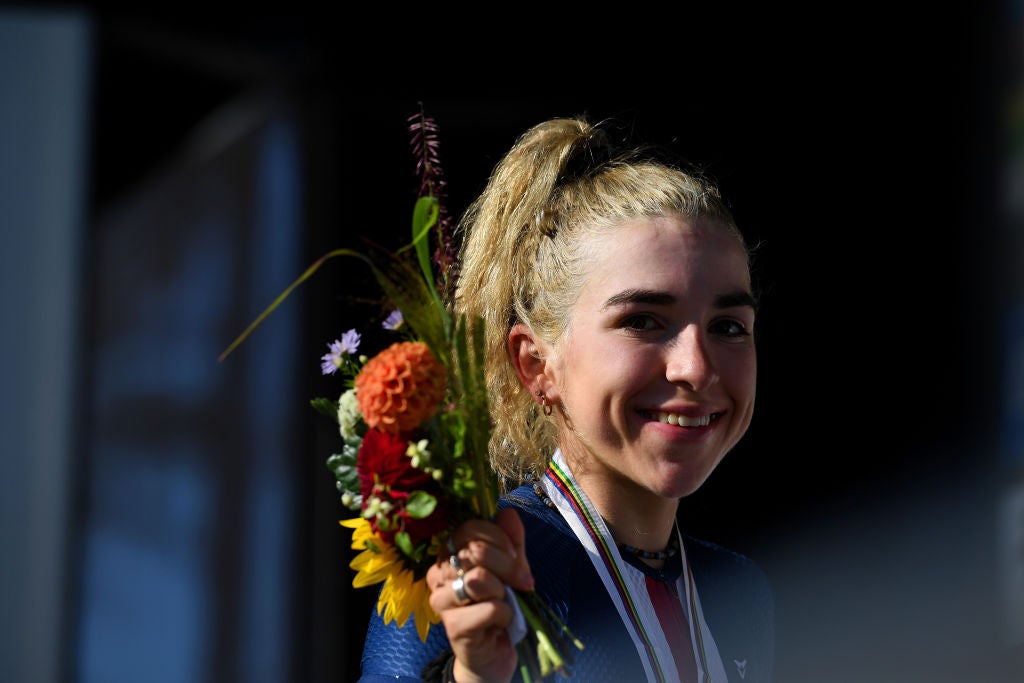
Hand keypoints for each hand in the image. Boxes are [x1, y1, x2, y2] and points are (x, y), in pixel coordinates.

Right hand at [427, 507, 533, 682]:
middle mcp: (438, 573)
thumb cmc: (498, 606)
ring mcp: (441, 600)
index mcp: (448, 554)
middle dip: (509, 565)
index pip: (469, 528)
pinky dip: (505, 614)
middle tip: (522, 582)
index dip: (499, 538)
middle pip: (476, 551)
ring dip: (503, 591)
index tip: (515, 557)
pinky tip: (500, 622)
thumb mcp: (510, 568)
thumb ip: (511, 542)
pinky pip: (489, 608)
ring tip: (504, 603)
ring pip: (479, 578)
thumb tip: (508, 512)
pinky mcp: (453, 627)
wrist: (492, 653)